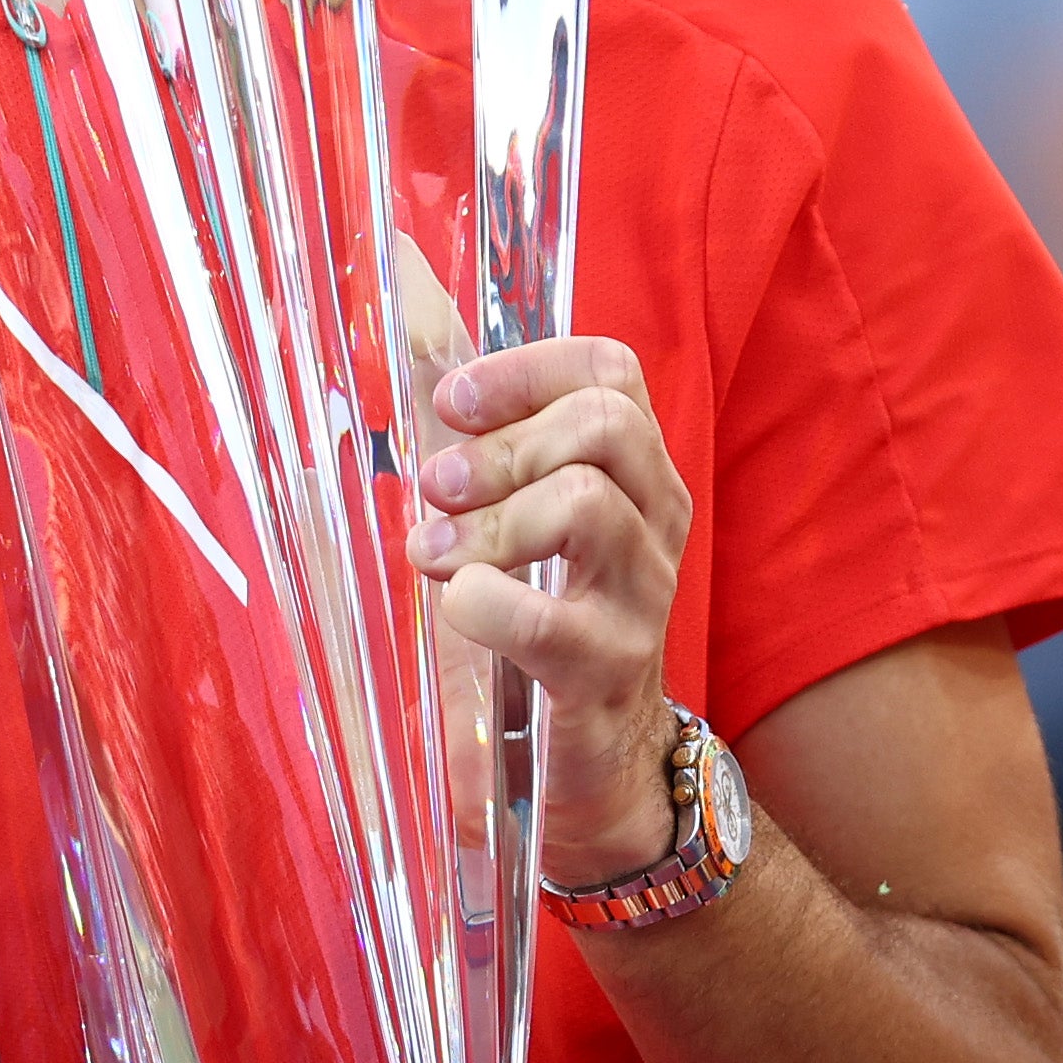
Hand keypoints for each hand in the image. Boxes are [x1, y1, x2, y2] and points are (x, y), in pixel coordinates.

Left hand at [415, 337, 694, 881]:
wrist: (591, 765)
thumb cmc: (538, 623)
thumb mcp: (512, 519)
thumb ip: (471, 431)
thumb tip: (405, 298)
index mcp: (636, 473)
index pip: (612, 372)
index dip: (525, 370)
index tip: (449, 402)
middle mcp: (657, 521)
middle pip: (605, 425)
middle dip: (502, 445)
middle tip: (434, 486)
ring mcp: (643, 596)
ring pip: (587, 504)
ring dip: (488, 521)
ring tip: (431, 554)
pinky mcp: (609, 671)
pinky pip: (549, 621)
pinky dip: (485, 604)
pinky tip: (457, 607)